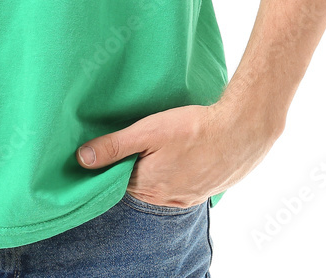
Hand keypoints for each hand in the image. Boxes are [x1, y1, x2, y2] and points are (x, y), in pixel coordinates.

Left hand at [76, 99, 282, 207]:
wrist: (243, 130)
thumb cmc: (193, 128)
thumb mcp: (147, 131)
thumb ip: (114, 146)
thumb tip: (82, 159)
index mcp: (149, 185)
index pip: (118, 180)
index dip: (112, 163)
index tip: (112, 147)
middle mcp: (168, 197)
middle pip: (139, 184)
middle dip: (133, 166)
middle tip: (135, 142)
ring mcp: (190, 196)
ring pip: (161, 185)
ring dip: (155, 169)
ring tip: (158, 147)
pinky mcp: (207, 190)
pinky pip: (182, 185)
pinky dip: (176, 173)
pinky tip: (181, 155)